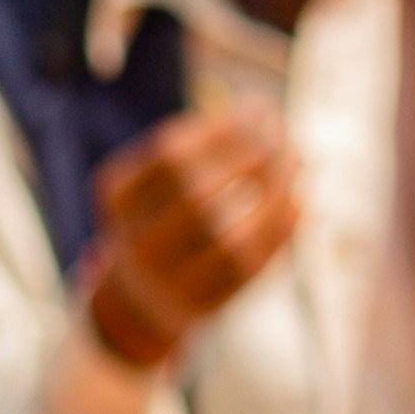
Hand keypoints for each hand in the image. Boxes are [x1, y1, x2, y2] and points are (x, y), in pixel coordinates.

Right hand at [75, 105, 297, 374]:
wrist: (139, 299)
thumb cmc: (161, 216)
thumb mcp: (159, 178)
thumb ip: (200, 145)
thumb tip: (265, 115)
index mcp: (116, 199)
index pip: (170, 154)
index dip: (222, 128)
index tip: (259, 109)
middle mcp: (133, 243)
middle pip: (195, 194)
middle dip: (248, 158)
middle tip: (282, 136)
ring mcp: (165, 280)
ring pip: (226, 237)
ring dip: (271, 195)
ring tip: (295, 162)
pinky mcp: (201, 304)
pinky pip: (247, 267)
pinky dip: (279, 230)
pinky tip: (298, 200)